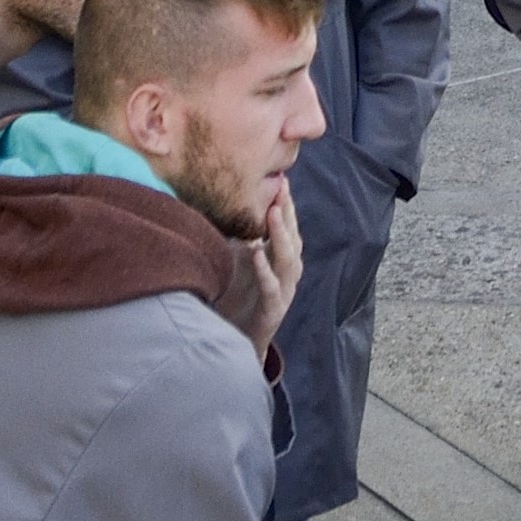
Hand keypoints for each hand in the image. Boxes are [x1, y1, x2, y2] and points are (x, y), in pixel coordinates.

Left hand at [222, 178, 304, 355]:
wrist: (240, 340)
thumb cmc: (240, 299)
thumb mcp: (240, 263)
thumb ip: (242, 238)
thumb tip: (228, 206)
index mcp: (281, 260)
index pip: (286, 227)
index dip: (285, 205)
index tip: (281, 180)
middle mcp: (287, 273)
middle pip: (292, 238)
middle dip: (287, 213)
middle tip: (281, 189)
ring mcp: (284, 291)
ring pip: (288, 260)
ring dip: (281, 236)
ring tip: (273, 214)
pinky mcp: (274, 309)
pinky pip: (271, 286)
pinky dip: (265, 269)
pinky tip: (257, 253)